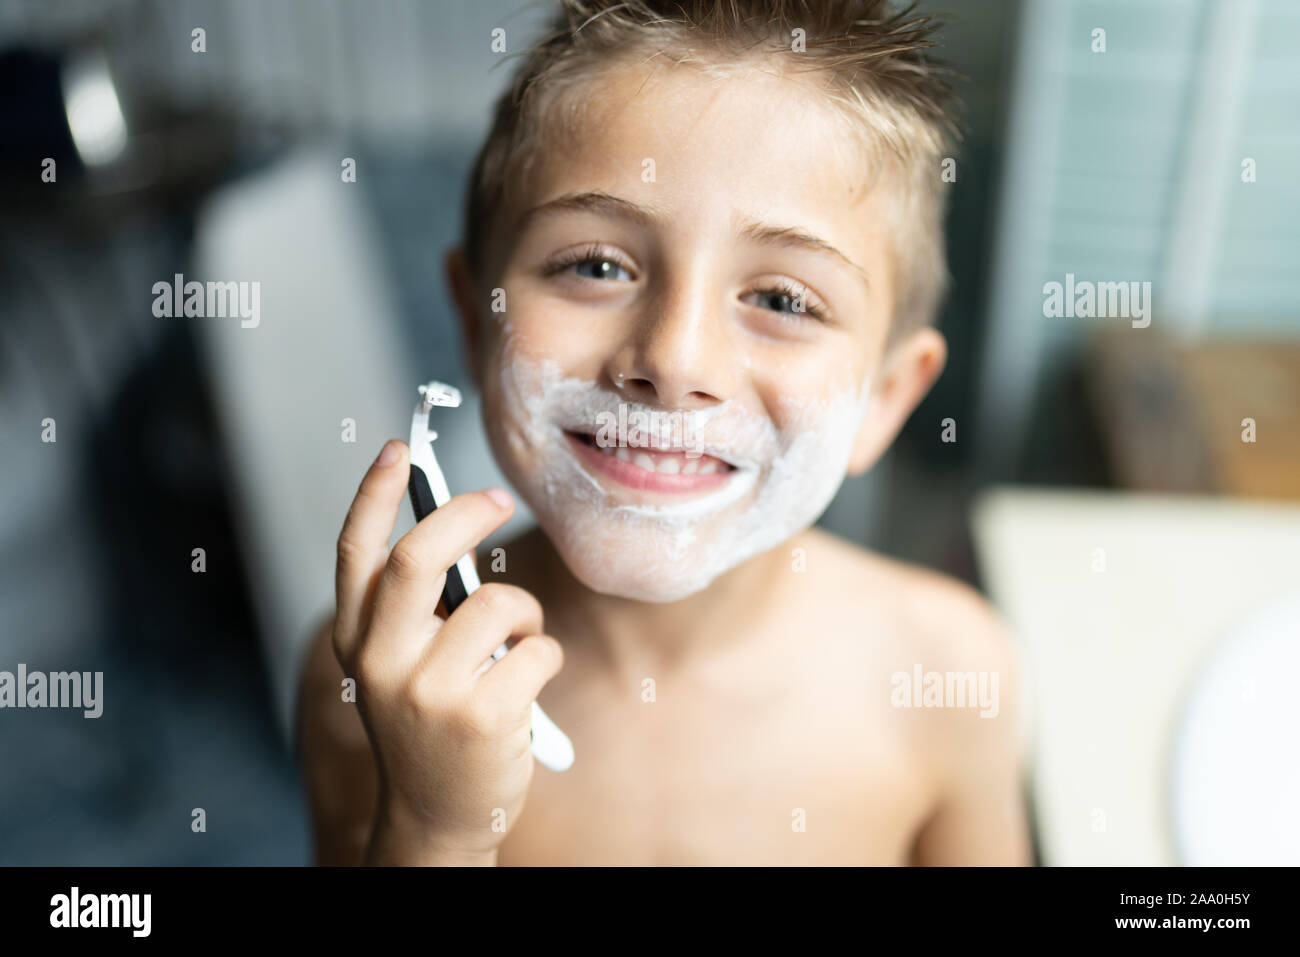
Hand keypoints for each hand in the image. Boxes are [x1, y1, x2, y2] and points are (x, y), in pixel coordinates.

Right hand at [332, 440, 563, 863]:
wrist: (437, 816)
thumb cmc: (431, 724)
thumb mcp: (400, 666)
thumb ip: (416, 608)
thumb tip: (460, 528)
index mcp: (357, 642)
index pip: (355, 553)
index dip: (373, 493)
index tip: (397, 447)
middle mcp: (382, 662)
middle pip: (419, 557)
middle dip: (464, 513)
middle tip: (495, 499)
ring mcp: (429, 691)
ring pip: (499, 604)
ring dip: (525, 612)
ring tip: (518, 644)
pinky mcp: (480, 716)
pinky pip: (539, 649)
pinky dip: (545, 656)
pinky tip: (527, 686)